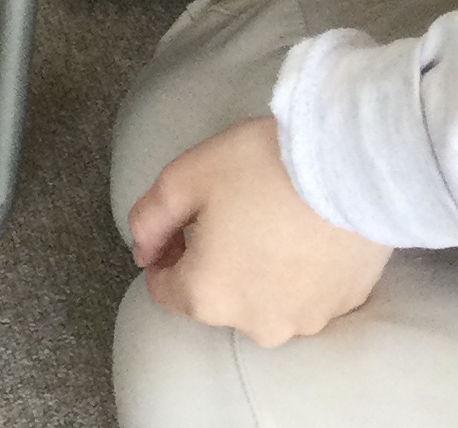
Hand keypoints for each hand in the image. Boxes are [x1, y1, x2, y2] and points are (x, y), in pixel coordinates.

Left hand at [129, 118, 392, 347]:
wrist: (351, 170)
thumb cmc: (258, 169)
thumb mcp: (181, 179)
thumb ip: (149, 220)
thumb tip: (143, 251)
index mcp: (210, 296)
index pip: (166, 291)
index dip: (163, 254)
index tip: (178, 224)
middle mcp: (257, 324)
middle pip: (215, 298)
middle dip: (209, 262)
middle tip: (223, 213)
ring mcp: (305, 321)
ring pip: (261, 300)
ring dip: (253, 271)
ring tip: (264, 221)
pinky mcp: (344, 307)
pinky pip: (302, 295)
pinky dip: (293, 273)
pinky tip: (299, 234)